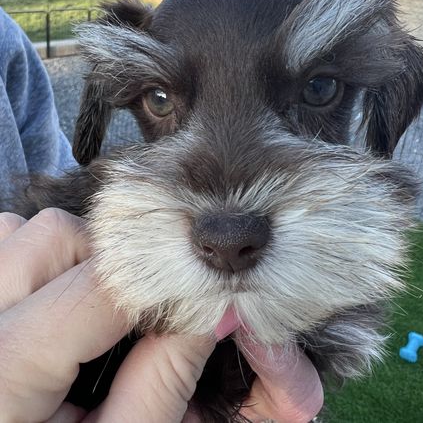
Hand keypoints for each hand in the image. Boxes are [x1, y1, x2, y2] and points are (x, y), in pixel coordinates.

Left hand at [0, 209, 321, 422]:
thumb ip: (163, 380)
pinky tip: (55, 301)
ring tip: (89, 307)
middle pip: (55, 237)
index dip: (156, 280)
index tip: (190, 292)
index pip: (97, 286)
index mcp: (4, 373)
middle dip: (112, 261)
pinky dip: (40, 258)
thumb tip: (212, 310)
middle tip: (130, 309)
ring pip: (25, 231)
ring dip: (72, 255)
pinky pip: (5, 243)